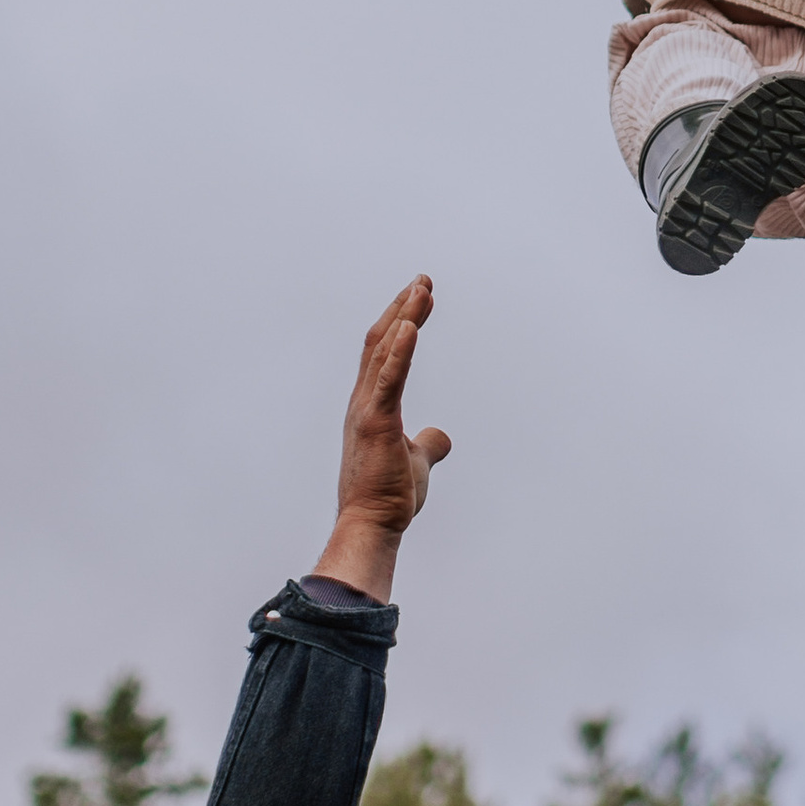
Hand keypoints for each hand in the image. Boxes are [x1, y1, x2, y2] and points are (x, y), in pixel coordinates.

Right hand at [310, 279, 453, 602]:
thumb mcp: (416, 461)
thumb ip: (428, 445)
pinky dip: (401, 349)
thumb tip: (441, 437)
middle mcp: (362, 401)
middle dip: (403, 307)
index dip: (401, 322)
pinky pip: (390, 378)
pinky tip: (412, 324)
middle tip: (424, 280)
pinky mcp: (376, 422)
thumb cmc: (388, 496)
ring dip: (404, 316)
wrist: (372, 524)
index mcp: (371, 406)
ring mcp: (366, 410)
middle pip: (382, 341)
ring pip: (384, 351)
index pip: (384, 353)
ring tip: (423, 288)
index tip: (420, 297)